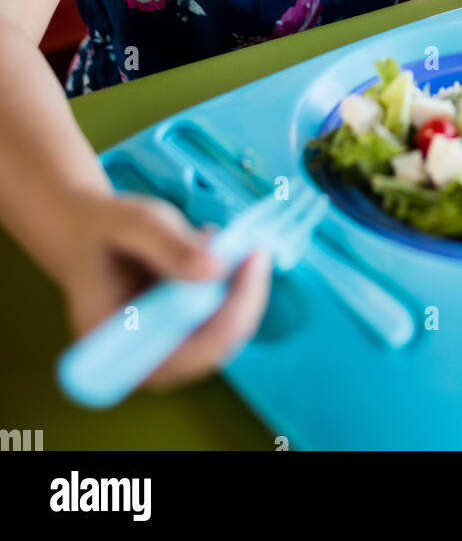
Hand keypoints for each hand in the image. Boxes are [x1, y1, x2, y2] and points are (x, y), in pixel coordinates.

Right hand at [59, 190, 271, 389]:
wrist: (84, 231)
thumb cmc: (102, 229)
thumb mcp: (133, 223)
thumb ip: (170, 246)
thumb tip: (217, 272)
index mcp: (119, 346)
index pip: (190, 354)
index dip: (232, 313)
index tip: (254, 259)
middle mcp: (144, 360)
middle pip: (216, 346)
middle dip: (243, 294)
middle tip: (252, 246)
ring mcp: (165, 350)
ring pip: (225, 330)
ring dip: (238, 286)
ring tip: (215, 238)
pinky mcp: (181, 334)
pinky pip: (220, 316)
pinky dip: (230, 282)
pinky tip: (209, 247)